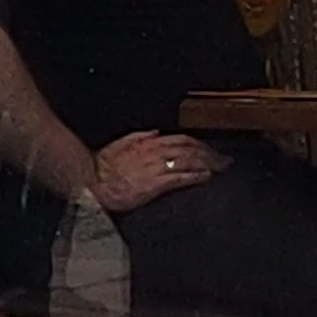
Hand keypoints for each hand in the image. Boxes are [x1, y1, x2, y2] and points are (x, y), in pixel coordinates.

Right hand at [90, 131, 226, 212]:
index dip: (199, 143)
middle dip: (210, 152)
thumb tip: (155, 132)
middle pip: (190, 148)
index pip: (181, 139)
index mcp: (147, 142)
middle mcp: (154, 152)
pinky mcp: (156, 184)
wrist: (92, 184)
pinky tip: (206, 176)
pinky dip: (195, 175)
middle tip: (225, 159)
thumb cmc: (102, 168)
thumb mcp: (119, 145)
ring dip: (208, 162)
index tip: (211, 149)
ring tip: (221, 167)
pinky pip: (180, 177)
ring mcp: (156, 168)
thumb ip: (139, 137)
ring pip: (189, 160)